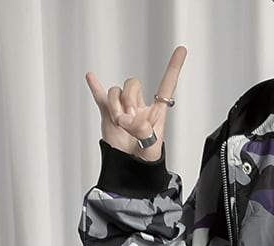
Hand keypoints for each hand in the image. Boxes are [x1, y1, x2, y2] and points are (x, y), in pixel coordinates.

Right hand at [85, 46, 186, 160]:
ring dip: (115, 105)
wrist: (130, 168)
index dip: (173, 68)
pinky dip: (95, 87)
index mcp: (156, 112)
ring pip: (116, 91)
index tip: (181, 50)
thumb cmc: (146, 158)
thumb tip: (127, 118)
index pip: (166, 86)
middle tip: (128, 120)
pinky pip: (101, 96)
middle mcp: (139, 106)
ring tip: (118, 123)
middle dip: (128, 99)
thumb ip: (143, 131)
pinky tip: (91, 77)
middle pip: (132, 84)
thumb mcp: (151, 148)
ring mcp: (123, 108)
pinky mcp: (108, 113)